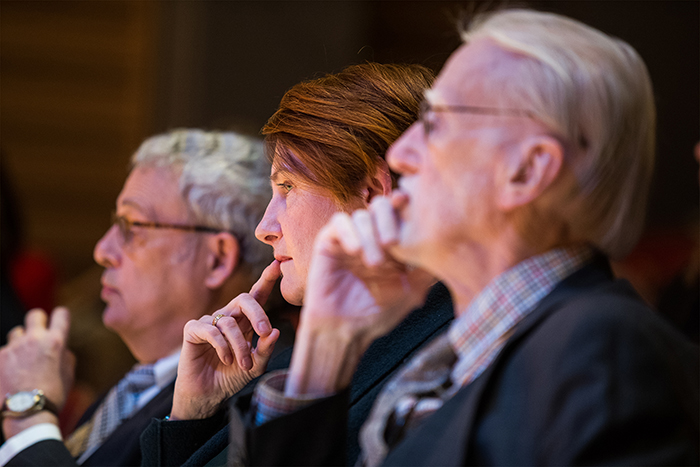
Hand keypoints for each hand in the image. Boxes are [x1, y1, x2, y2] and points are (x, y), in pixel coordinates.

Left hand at [0, 307, 74, 436]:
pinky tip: (10, 374)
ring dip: (20, 343)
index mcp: (55, 341)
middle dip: (38, 321)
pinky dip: (7, 360)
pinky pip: (4, 352)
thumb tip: (60, 346)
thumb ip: (64, 354)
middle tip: (38, 333)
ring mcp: (13, 347)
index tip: (59, 321)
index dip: (61, 317)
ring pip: (15, 333)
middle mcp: (33, 339)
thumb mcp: (68, 373)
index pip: (61, 314)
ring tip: (22, 360)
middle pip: (34, 315)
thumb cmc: (52, 395)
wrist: (27, 414)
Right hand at [170, 261, 281, 419]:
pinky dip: (222, 345)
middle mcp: (228, 317)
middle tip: (265, 332)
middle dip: (258, 313)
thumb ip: (265, 349)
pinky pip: (211, 330)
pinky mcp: (193, 330)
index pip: (256, 296)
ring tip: (243, 365)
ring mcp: (210, 322)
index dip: (266, 280)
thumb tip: (275, 331)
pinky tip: (226, 359)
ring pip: (229, 322)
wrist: (208, 396)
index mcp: (245, 321)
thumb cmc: (231, 377)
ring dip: (240, 345)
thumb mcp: (255, 366)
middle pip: (245, 299)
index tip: (277, 265)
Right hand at [286, 197, 433, 395]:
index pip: (399, 211)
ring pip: (360, 215)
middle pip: (380, 205)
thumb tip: (453, 252)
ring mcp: (349, 237)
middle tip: (393, 242)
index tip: (410, 203)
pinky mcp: (328, 241)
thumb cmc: (379, 313)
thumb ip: (428, 269)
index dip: (405, 204)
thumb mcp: (412, 290)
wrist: (345, 330)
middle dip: (388, 219)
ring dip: (369, 236)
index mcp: (391, 241)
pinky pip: (338, 223)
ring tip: (374, 264)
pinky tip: (355, 251)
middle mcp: (370, 234)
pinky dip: (349, 232)